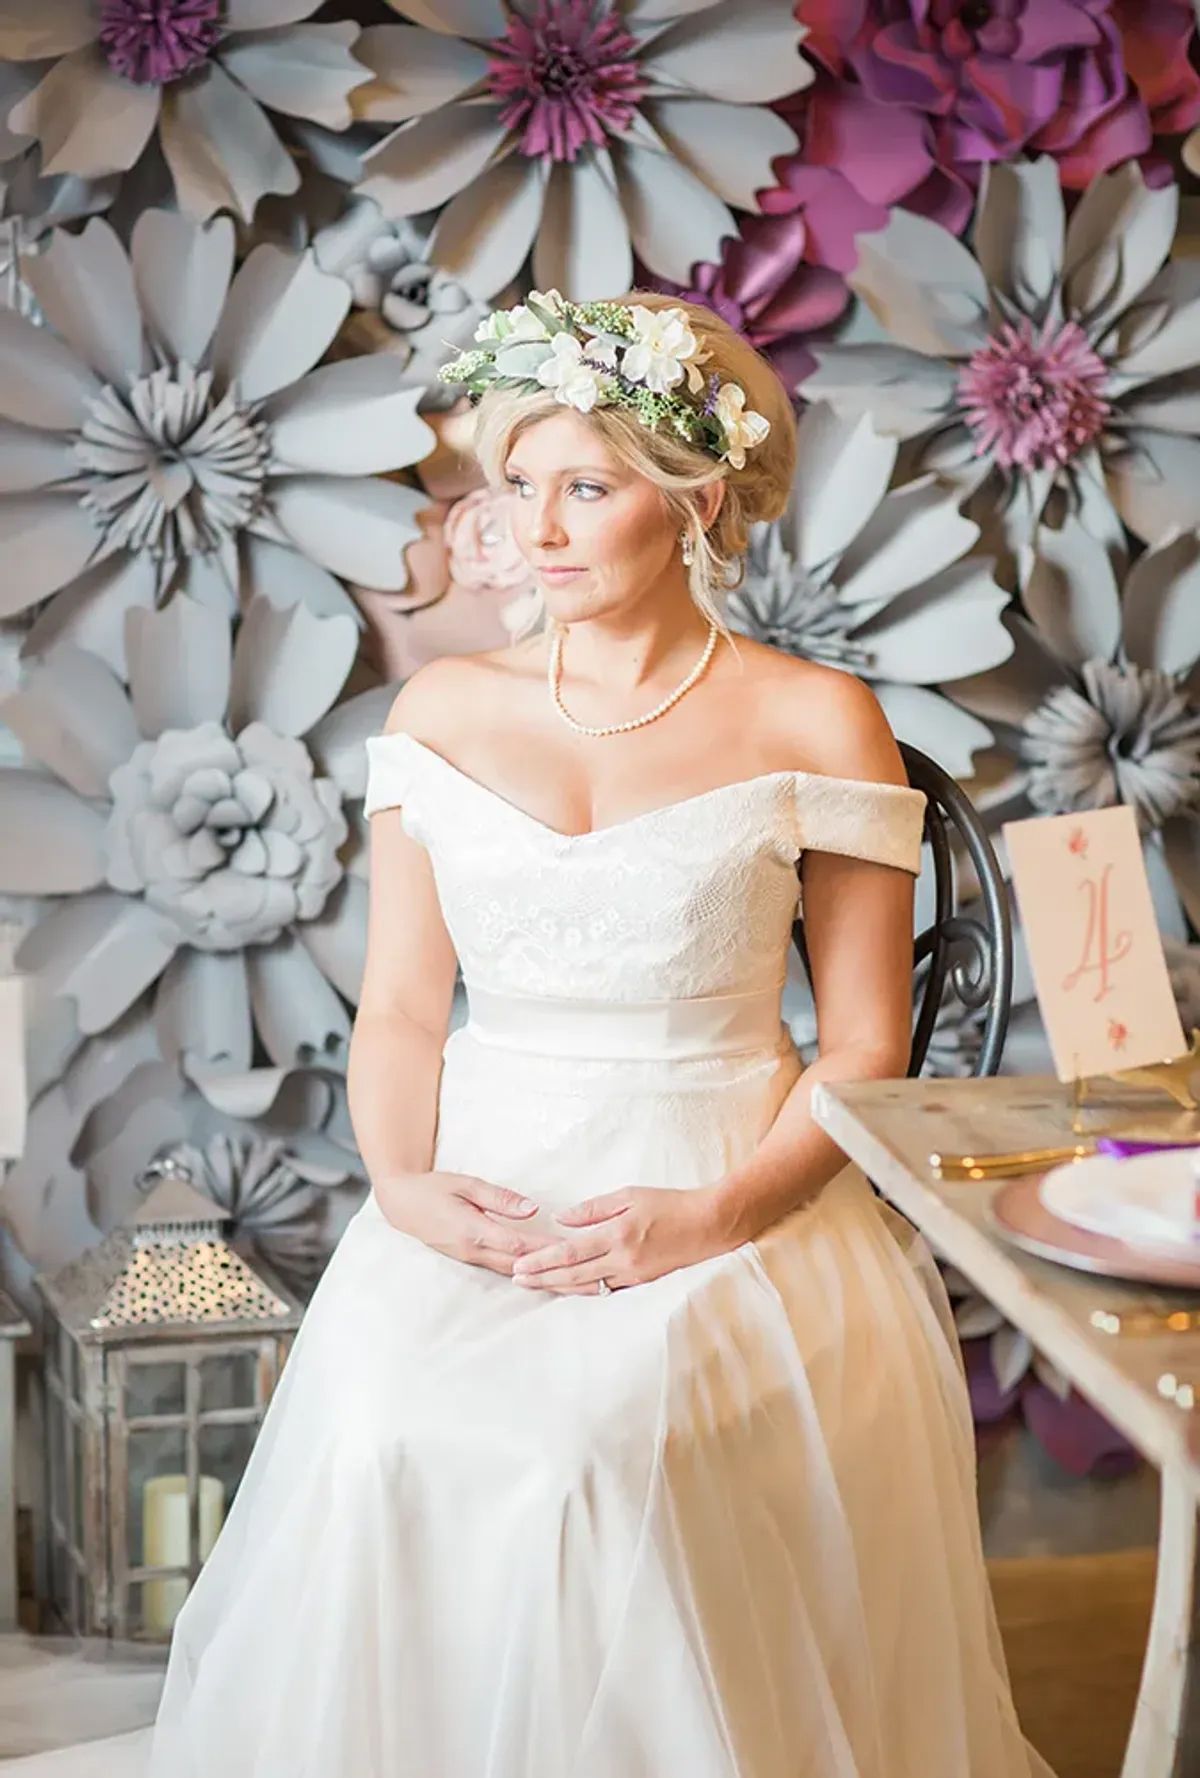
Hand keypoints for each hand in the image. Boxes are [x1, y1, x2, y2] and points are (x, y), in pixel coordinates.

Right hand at [372, 1171, 555, 1276]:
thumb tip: (533, 1208)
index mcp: (473, 1230)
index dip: (545, 1248)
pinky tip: (544, 1276)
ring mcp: (471, 1259)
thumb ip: (500, 1197)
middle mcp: (474, 1251)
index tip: (571, 1249)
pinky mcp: (471, 1260)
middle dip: (551, 1270)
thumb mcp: (466, 1184)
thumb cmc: (434, 1189)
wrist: (402, 1205)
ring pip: (513, 1273)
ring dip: (541, 1277)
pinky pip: (503, 1270)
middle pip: (520, 1265)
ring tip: (570, 1280)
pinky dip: (526, 1274)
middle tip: (582, 1272)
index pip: (517, 1243)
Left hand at [510, 1186, 730, 1294]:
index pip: (570, 1252)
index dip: (542, 1261)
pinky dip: (583, 1290)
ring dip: (558, 1287)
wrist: (708, 1225)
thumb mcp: (630, 1195)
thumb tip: (562, 1219)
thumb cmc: (670, 1203)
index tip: (519, 1265)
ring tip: (535, 1285)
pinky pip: (605, 1290)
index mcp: (617, 1235)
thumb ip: (593, 1208)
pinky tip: (567, 1288)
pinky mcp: (641, 1282)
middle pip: (573, 1275)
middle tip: (516, 1280)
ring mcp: (632, 1275)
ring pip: (587, 1287)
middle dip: (542, 1278)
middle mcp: (623, 1260)